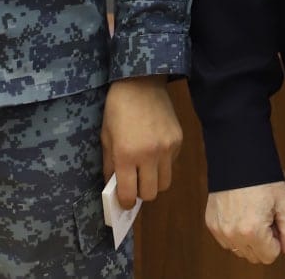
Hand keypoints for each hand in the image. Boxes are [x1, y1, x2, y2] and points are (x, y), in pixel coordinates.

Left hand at [101, 75, 182, 207]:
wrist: (141, 81)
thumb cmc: (117, 109)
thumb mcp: (106, 136)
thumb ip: (110, 165)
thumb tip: (115, 188)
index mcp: (126, 154)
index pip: (129, 194)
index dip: (124, 203)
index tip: (123, 202)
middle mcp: (149, 155)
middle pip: (150, 194)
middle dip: (140, 193)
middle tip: (134, 184)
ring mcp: (167, 148)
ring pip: (164, 183)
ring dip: (154, 182)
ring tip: (146, 170)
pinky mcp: (178, 140)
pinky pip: (172, 164)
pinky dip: (164, 164)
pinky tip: (155, 150)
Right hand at [205, 182, 284, 264]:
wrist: (237, 156)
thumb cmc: (261, 177)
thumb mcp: (284, 202)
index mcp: (252, 230)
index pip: (270, 256)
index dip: (276, 239)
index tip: (274, 221)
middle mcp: (233, 233)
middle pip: (254, 256)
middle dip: (263, 241)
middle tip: (264, 216)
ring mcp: (219, 229)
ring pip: (240, 250)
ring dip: (248, 239)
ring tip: (252, 213)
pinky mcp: (211, 223)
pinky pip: (227, 240)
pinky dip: (235, 232)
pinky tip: (240, 212)